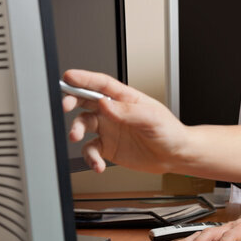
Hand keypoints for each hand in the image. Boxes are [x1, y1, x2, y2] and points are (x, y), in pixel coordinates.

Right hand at [62, 69, 188, 172]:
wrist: (175, 155)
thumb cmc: (169, 131)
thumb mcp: (151, 117)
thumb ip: (126, 111)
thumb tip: (104, 103)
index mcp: (125, 98)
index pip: (102, 84)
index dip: (84, 79)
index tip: (69, 76)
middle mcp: (114, 112)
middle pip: (86, 100)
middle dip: (72, 100)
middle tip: (65, 106)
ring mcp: (109, 129)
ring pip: (83, 124)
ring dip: (76, 129)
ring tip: (76, 137)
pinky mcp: (107, 148)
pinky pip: (90, 150)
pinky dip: (89, 157)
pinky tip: (98, 164)